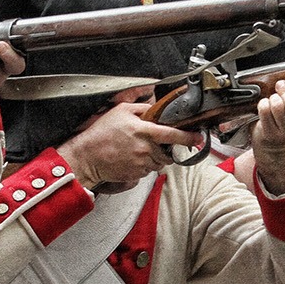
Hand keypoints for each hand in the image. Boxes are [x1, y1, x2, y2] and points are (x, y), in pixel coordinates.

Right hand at [58, 99, 202, 189]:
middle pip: (167, 152)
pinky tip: (132, 158)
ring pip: (158, 163)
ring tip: (139, 150)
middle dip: (165, 149)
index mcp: (144, 132)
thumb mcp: (121, 111)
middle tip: (154, 143)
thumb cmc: (101, 133)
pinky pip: (147, 171)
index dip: (188, 137)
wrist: (87, 157)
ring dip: (154, 157)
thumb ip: (142, 109)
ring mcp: (141, 163)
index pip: (173, 135)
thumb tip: (156, 110)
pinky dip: (144, 165)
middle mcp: (145, 149)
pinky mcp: (136, 174)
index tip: (197, 138)